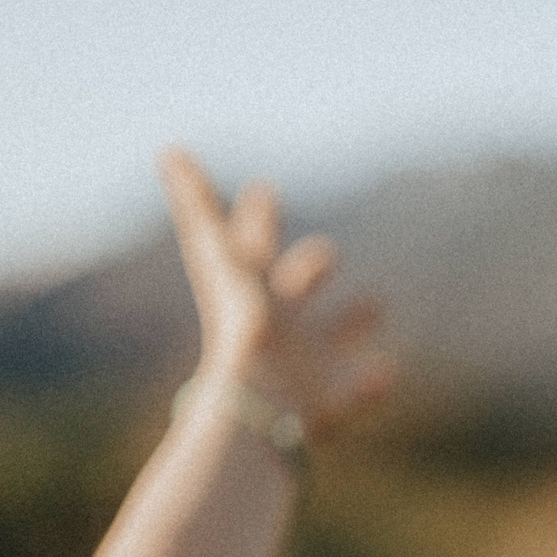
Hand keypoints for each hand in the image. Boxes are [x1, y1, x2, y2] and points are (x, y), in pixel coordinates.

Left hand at [158, 146, 390, 440]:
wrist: (256, 401)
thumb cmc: (244, 329)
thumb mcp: (222, 259)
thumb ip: (197, 207)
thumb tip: (168, 150)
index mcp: (253, 295)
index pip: (253, 248)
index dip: (257, 220)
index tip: (262, 191)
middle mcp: (278, 330)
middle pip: (294, 295)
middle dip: (311, 273)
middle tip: (328, 255)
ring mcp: (301, 368)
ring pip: (328, 342)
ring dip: (351, 324)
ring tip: (377, 306)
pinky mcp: (323, 406)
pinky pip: (351, 392)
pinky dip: (368, 384)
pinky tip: (388, 372)